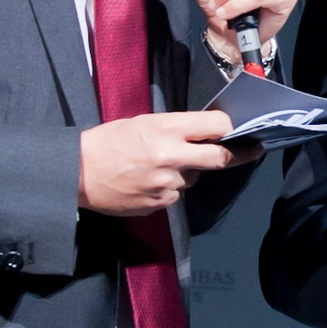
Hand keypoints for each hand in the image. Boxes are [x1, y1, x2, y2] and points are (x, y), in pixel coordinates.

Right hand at [78, 108, 252, 213]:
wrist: (77, 173)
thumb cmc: (107, 142)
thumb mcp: (143, 123)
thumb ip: (176, 128)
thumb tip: (205, 135)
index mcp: (166, 129)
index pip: (216, 126)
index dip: (228, 128)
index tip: (235, 130)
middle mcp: (171, 157)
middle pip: (220, 158)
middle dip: (234, 155)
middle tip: (249, 151)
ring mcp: (167, 184)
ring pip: (193, 178)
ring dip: (185, 172)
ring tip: (156, 166)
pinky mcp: (160, 204)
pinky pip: (175, 195)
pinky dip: (168, 188)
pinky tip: (147, 181)